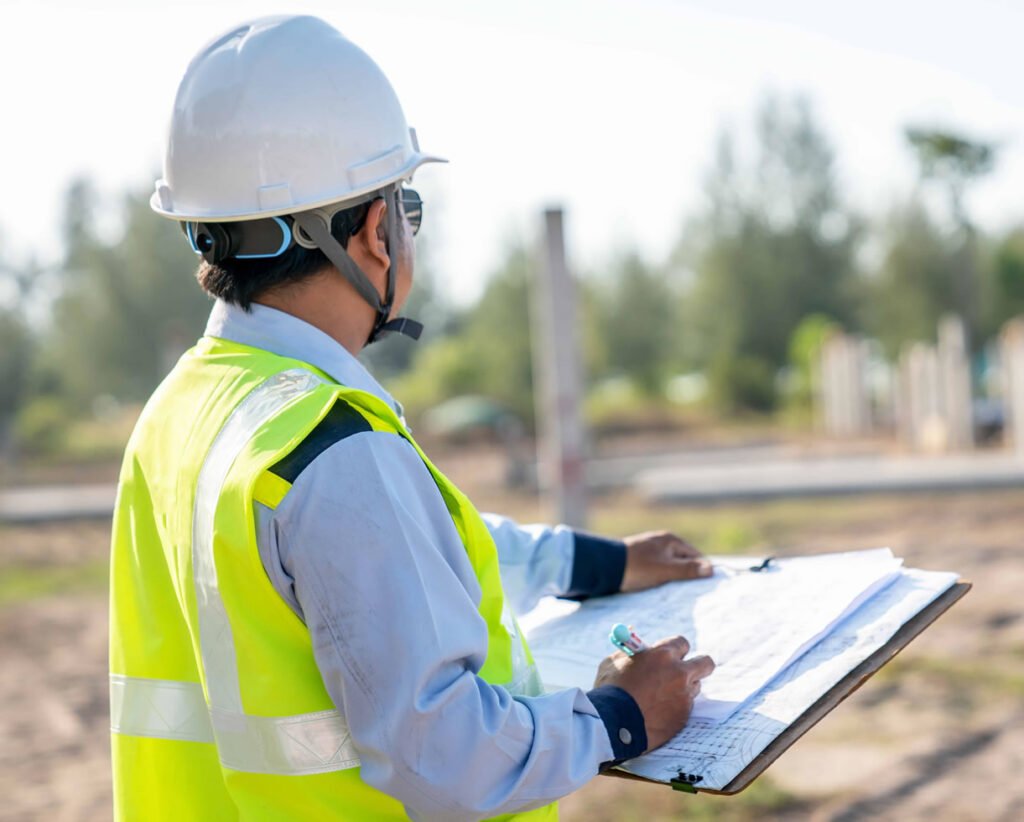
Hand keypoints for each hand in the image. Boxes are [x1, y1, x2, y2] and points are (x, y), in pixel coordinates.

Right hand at [594, 636, 714, 750]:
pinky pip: (685, 708)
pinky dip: (675, 709)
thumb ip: (632, 652)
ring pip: (695, 687)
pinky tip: (657, 713)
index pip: (682, 643)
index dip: (676, 649)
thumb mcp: (615, 661)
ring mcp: (684, 697)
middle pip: (705, 663)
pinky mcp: (683, 718)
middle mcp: (679, 673)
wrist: (613, 723)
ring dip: (684, 689)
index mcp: (662, 654)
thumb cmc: (610, 689)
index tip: (671, 655)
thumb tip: (640, 646)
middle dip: (699, 665)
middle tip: (687, 671)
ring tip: (662, 696)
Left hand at [620, 530, 711, 591]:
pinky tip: (662, 590)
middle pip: (683, 561)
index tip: (707, 589)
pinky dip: (662, 578)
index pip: (696, 556)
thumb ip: (687, 569)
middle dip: (688, 576)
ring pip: (671, 567)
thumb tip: (711, 569)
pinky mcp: (641, 560)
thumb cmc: (636, 568)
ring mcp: (651, 551)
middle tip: (693, 595)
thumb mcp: (664, 570)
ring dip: (674, 579)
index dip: (702, 571)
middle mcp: (662, 542)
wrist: (604, 568)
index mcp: (670, 540)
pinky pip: (659, 570)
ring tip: (677, 594)